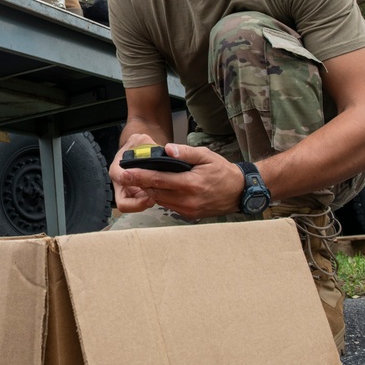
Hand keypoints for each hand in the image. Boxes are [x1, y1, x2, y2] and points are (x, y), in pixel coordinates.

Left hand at [113, 143, 244, 218]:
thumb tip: (167, 149)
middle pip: (156, 191)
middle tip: (125, 175)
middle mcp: (187, 200)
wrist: (239, 192)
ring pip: (160, 200)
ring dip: (149, 191)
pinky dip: (161, 197)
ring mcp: (188, 209)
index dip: (140, 176)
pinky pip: (169, 205)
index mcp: (190, 184)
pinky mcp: (189, 215)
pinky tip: (157, 188)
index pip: (158, 179)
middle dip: (139, 183)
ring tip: (138, 180)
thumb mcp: (206, 156)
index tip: (125, 172)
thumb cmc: (222, 171)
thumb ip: (186, 152)